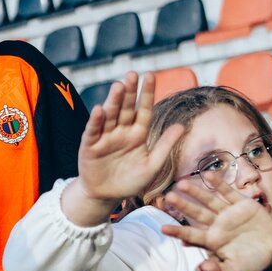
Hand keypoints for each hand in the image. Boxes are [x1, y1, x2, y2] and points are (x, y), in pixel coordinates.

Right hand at [61, 72, 183, 225]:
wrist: (106, 196)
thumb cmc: (130, 181)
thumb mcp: (152, 165)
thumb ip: (165, 145)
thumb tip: (181, 126)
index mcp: (138, 134)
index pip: (144, 110)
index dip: (147, 93)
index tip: (151, 75)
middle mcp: (121, 131)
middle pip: (126, 108)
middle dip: (129, 91)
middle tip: (132, 74)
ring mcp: (105, 137)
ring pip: (110, 115)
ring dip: (114, 101)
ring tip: (118, 86)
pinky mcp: (90, 146)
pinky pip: (93, 131)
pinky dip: (96, 121)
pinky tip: (99, 109)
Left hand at [162, 179, 271, 270]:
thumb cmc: (254, 261)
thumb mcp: (236, 270)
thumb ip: (220, 270)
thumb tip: (203, 270)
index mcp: (213, 241)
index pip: (191, 235)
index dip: (178, 231)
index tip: (163, 228)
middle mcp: (217, 225)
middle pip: (196, 214)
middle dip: (183, 206)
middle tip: (168, 197)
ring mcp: (228, 213)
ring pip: (209, 200)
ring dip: (196, 192)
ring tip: (181, 184)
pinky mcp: (242, 204)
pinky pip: (228, 192)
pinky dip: (219, 184)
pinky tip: (207, 175)